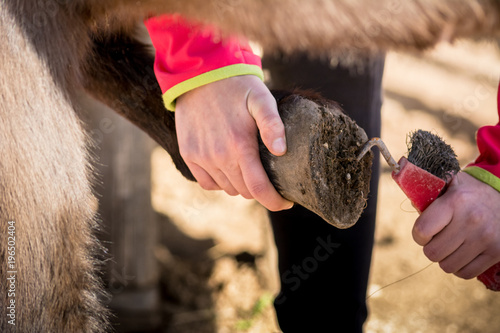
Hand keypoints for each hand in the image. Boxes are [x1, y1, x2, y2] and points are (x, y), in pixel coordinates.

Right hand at [175, 75, 292, 210]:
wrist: (199, 74)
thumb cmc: (237, 86)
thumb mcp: (261, 98)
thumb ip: (273, 124)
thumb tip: (281, 151)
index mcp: (239, 145)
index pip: (259, 189)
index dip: (275, 201)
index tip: (286, 203)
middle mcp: (218, 156)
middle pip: (245, 191)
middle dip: (260, 190)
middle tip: (269, 177)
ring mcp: (201, 157)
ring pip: (227, 189)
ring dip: (241, 185)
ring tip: (249, 169)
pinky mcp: (189, 154)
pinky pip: (207, 183)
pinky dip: (220, 182)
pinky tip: (228, 168)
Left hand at [412, 172, 499, 278]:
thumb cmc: (470, 192)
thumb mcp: (450, 182)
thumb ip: (428, 191)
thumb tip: (410, 198)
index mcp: (455, 202)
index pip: (422, 231)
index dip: (418, 235)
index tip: (425, 231)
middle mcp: (471, 220)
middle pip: (433, 253)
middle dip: (431, 248)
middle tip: (439, 239)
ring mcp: (486, 238)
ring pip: (447, 266)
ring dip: (445, 259)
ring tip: (451, 246)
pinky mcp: (497, 252)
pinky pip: (466, 273)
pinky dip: (459, 268)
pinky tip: (462, 254)